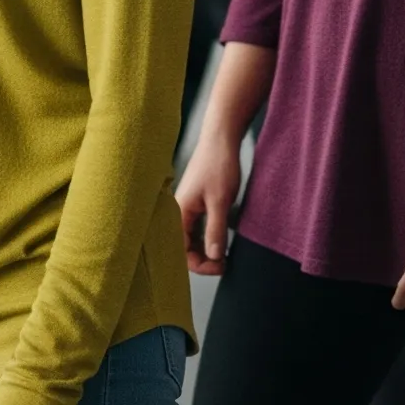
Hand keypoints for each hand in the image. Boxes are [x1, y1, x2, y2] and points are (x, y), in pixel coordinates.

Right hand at [177, 132, 241, 276]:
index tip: (221, 265)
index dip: (200, 264)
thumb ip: (215, 231)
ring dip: (206, 249)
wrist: (221, 139)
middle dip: (203, 259)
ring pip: (191, 238)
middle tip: (225, 262)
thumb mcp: (220, 202)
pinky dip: (208, 237)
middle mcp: (179, 211)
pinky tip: (222, 238)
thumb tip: (214, 256)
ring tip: (225, 254)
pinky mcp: (196, 202)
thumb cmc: (218, 166)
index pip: (181, 251)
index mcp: (179, 212)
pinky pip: (197, 228)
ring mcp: (187, 207)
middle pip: (184, 247)